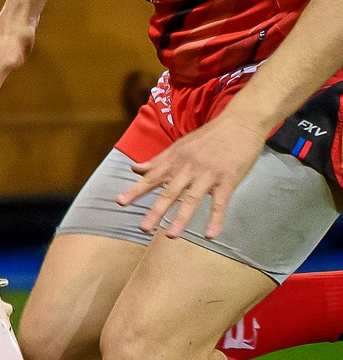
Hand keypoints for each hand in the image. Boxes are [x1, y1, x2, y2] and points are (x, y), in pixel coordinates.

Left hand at [116, 115, 264, 239]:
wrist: (240, 123)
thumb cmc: (208, 137)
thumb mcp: (179, 146)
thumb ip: (157, 161)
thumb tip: (134, 169)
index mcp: (175, 161)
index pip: (151, 177)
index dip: (136, 190)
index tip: (120, 202)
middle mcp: (188, 168)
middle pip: (169, 192)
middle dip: (155, 210)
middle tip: (143, 228)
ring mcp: (208, 175)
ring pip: (192, 199)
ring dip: (181, 218)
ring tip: (171, 236)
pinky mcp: (228, 180)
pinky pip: (220, 202)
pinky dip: (216, 219)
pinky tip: (210, 234)